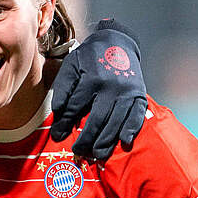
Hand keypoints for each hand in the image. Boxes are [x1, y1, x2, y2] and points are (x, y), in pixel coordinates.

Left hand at [50, 18, 147, 161]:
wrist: (118, 41)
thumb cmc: (91, 56)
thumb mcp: (72, 65)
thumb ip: (63, 88)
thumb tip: (59, 112)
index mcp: (92, 79)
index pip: (75, 108)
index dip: (65, 124)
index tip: (57, 137)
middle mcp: (111, 87)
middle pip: (97, 120)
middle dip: (86, 140)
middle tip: (78, 153)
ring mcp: (127, 91)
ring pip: (116, 122)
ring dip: (106, 141)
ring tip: (96, 155)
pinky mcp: (139, 94)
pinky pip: (137, 115)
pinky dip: (131, 129)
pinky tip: (124, 141)